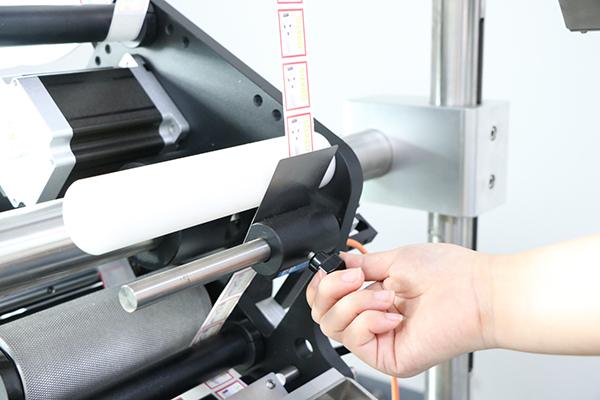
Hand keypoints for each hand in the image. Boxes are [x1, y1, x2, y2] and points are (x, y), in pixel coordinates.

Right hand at [306, 243, 493, 377]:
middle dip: (332, 290)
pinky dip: (368, 319)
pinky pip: (356, 339)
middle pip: (323, 315)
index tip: (326, 270)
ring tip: (385, 295)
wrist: (476, 290)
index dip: (320, 286)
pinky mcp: (389, 357)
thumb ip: (361, 265)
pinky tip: (391, 313)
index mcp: (374, 298)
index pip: (329, 300)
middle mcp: (374, 320)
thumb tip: (337, 264)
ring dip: (356, 303)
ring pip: (334, 326)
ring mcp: (380, 340)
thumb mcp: (394, 259)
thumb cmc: (450, 274)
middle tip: (356, 278)